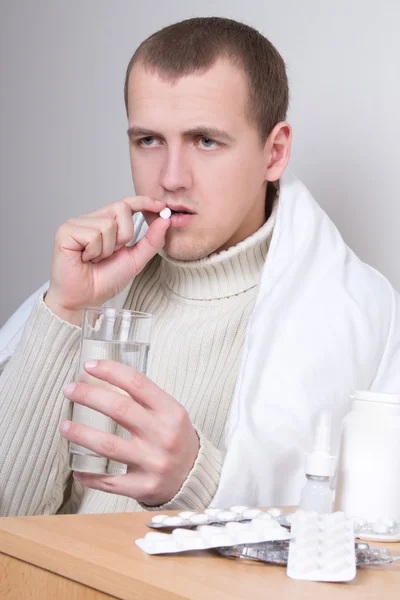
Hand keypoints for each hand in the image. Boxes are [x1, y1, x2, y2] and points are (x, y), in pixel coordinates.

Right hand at [45, 196, 169, 324]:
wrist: (86, 299)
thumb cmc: (105, 281)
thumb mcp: (135, 260)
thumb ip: (151, 241)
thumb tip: (165, 220)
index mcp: (106, 223)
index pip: (126, 204)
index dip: (143, 201)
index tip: (161, 207)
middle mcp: (91, 219)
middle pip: (121, 208)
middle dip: (125, 235)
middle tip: (111, 253)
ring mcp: (76, 224)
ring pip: (107, 224)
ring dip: (107, 249)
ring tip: (95, 259)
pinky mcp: (65, 232)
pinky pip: (92, 234)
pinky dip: (94, 251)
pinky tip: (85, 259)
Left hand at [60, 360, 199, 505]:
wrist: (195, 476)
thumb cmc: (175, 438)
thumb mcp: (170, 413)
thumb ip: (143, 399)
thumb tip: (101, 379)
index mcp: (171, 412)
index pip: (137, 384)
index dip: (110, 371)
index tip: (89, 366)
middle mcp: (163, 435)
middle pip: (119, 409)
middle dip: (88, 396)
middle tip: (70, 390)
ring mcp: (153, 462)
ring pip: (108, 445)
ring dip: (81, 434)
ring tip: (64, 427)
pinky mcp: (144, 487)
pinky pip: (109, 481)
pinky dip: (89, 474)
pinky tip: (77, 467)